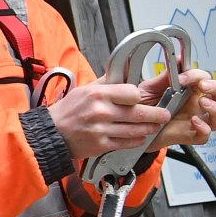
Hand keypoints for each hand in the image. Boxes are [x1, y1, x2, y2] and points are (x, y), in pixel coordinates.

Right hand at [47, 79, 174, 160]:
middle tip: (164, 115)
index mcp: (98, 94)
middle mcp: (101, 111)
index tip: (140, 99)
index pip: (131, 93)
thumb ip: (107, 83)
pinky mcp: (101, 146)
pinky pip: (126, 143)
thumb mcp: (85, 90)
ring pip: (135, 130)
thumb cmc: (67, 111)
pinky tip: (141, 137)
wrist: (51, 133)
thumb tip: (125, 70)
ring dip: (149, 128)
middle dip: (156, 114)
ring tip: (155, 126)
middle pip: (138, 112)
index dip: (138, 97)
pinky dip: (136, 141)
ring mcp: (101, 130)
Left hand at [147, 67, 215, 148]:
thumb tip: (179, 59)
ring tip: (202, 102)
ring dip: (215, 108)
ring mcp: (195, 121)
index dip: (197, 75)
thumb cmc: (144, 107)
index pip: (204, 78)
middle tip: (203, 85)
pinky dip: (204, 129)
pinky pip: (205, 135)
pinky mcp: (190, 136)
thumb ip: (165, 77)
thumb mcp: (150, 89)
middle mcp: (195, 105)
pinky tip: (194, 122)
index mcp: (189, 90)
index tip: (182, 77)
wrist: (131, 127)